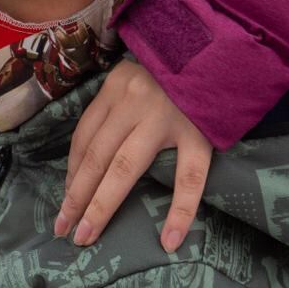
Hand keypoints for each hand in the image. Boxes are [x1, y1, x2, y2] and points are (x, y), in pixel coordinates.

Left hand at [54, 59, 212, 252]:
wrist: (224, 48)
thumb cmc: (178, 67)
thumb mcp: (138, 75)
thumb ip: (119, 105)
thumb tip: (94, 155)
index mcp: (116, 86)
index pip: (85, 135)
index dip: (72, 171)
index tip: (65, 200)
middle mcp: (134, 101)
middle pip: (97, 156)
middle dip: (76, 196)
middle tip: (64, 228)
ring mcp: (166, 118)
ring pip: (125, 168)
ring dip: (102, 205)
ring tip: (87, 235)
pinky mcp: (199, 133)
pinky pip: (188, 178)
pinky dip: (179, 211)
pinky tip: (168, 239)